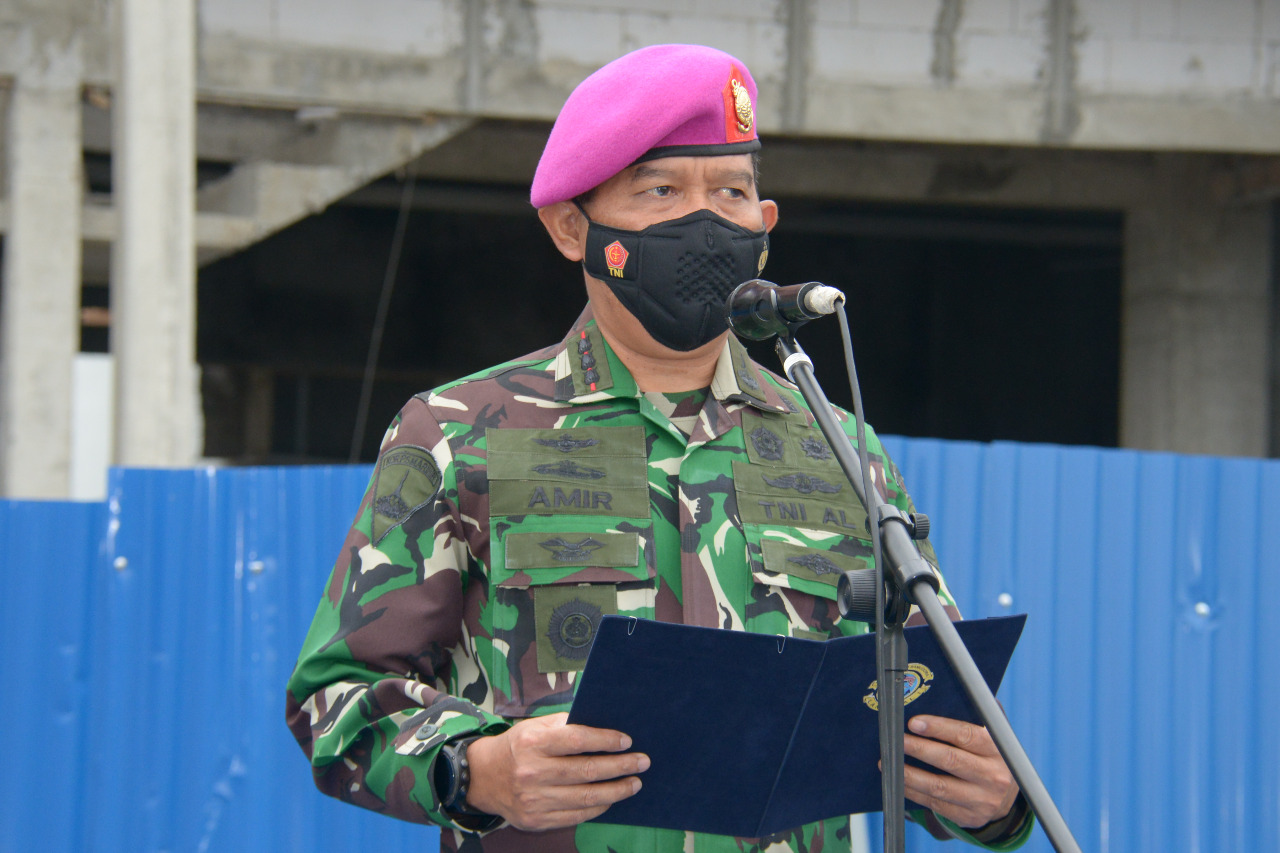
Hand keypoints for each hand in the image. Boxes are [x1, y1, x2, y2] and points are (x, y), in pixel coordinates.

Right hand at [465, 712, 648, 830]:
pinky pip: (576, 816)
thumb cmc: (517, 746)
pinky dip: (598, 807)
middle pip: (586, 771)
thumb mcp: (534, 727)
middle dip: (620, 766)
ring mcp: (534, 799)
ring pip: (585, 797)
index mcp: (532, 742)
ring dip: (616, 791)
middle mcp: (532, 772)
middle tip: (642, 762)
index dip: (605, 740)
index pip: (577, 740)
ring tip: (634, 783)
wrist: (482, 777)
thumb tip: (603, 724)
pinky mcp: (536, 820)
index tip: (626, 741)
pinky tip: (611, 798)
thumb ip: (565, 725)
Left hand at [897, 715, 1019, 828]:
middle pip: (950, 761)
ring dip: (910, 774)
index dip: (938, 728)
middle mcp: (993, 776)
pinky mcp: (969, 817)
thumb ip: (977, 715)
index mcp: (997, 749)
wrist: (1006, 798)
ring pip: (939, 787)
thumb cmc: (988, 756)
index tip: (913, 723)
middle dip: (919, 749)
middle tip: (897, 741)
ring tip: (888, 763)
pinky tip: (899, 782)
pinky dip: (913, 792)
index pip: (966, 735)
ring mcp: (982, 800)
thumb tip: (952, 691)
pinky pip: (936, 804)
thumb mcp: (992, 736)